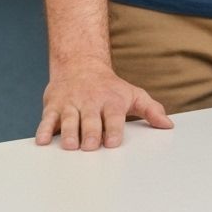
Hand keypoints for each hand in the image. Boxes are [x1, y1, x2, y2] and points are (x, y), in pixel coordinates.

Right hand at [35, 59, 172, 149]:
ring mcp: (71, 104)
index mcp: (111, 101)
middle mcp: (91, 102)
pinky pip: (47, 119)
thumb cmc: (110, 88)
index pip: (114, 115)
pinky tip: (43, 141)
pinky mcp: (53, 106)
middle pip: (90, 119)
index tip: (113, 142)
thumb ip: (151, 110)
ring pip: (69, 119)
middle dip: (90, 132)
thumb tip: (168, 125)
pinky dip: (44, 129)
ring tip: (71, 145)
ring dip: (69, 132)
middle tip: (91, 146)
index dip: (113, 129)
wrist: (82, 65)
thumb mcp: (133, 95)